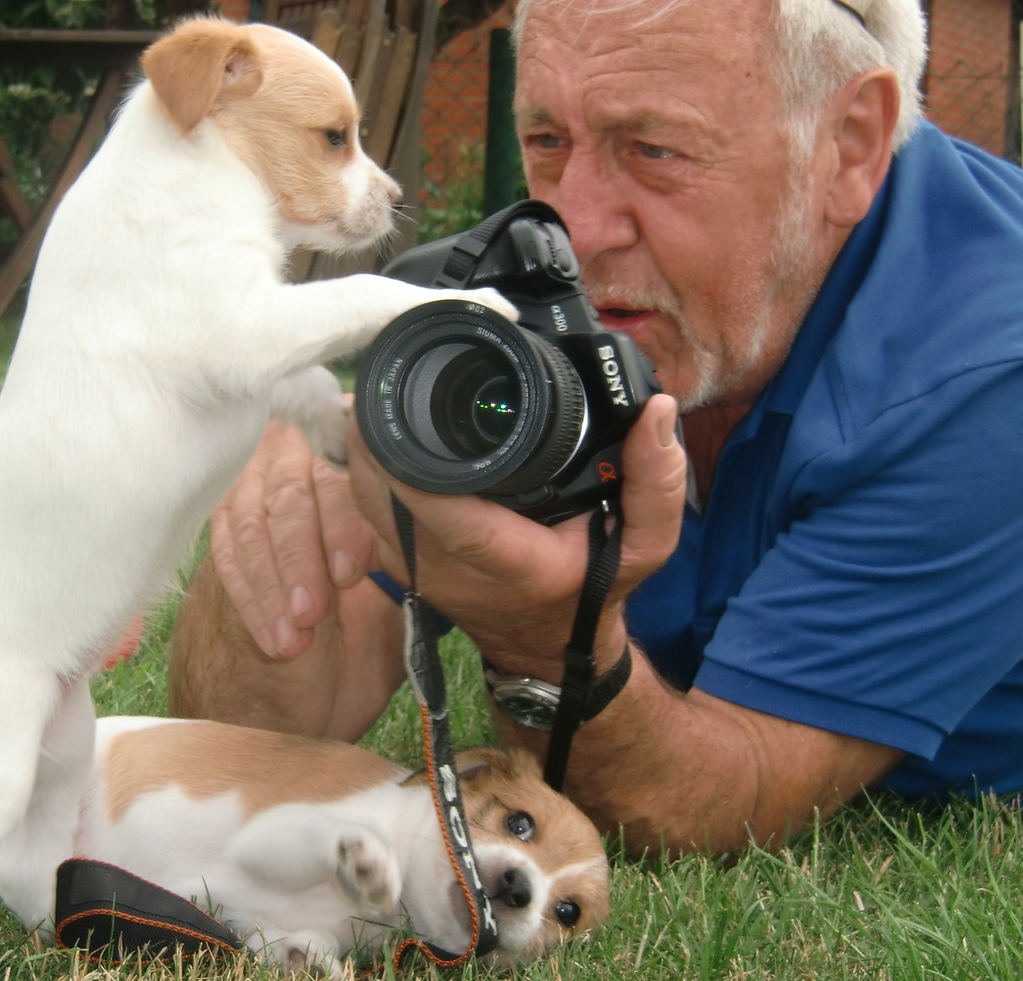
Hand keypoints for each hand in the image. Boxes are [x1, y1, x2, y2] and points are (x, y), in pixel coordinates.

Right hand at [209, 419, 381, 657]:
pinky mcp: (225, 522)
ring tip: (293, 637)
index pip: (335, 478)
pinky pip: (228, 558)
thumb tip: (402, 539)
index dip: (339, 526)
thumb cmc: (372, 571)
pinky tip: (273, 637)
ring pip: (251, 530)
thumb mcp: (394, 553)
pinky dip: (251, 602)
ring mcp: (250, 486)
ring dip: (271, 589)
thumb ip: (394, 534)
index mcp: (340, 451)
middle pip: (287, 500)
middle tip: (311, 612)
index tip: (348, 574)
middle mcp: (290, 456)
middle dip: (299, 561)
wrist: (330, 605)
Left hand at [345, 393, 687, 677]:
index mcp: (510, 564)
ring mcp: (415, 569)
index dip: (413, 469)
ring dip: (365, 445)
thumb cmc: (594, 590)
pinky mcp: (397, 560)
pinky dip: (367, 466)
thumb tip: (655, 412)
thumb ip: (657, 483)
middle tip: (383, 376)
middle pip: (386, 496)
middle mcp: (450, 570)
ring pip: (365, 498)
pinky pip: (367, 505)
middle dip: (376, 436)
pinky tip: (379, 426)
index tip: (395, 415)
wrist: (548, 646)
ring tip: (379, 388)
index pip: (448, 516)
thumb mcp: (646, 546)